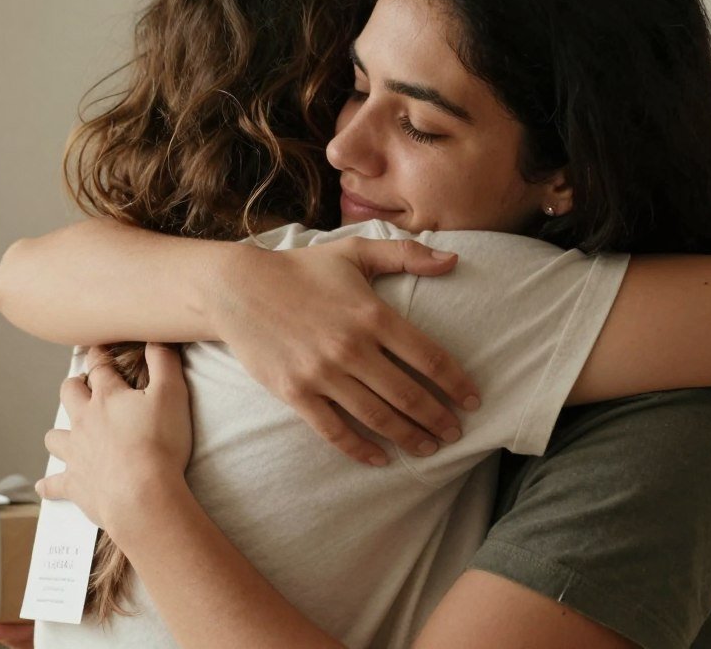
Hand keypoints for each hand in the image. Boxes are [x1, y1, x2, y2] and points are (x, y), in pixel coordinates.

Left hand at [36, 344, 191, 529]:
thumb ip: (164, 362)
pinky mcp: (75, 484)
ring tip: (70, 434)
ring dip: (61, 433)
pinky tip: (44, 485)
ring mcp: (76, 453)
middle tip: (84, 387)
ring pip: (56, 436)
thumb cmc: (160, 443)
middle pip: (69, 395)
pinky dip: (49, 484)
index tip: (100, 349)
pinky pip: (54, 483)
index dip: (100, 356)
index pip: (100, 367)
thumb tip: (156, 338)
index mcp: (107, 398)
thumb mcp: (172, 394)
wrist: (142, 494)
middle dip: (74, 387)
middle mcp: (85, 421)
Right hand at [219, 237, 480, 465]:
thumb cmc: (302, 269)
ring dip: (408, 437)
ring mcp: (322, 373)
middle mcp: (351, 347)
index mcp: (372, 314)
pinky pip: (335, 430)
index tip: (473, 400)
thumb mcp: (355, 252)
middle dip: (438, 418)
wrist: (237, 288)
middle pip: (408, 394)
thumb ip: (407, 255)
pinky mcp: (295, 393)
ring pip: (377, 417)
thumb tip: (454, 259)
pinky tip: (381, 459)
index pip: (428, 357)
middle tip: (456, 433)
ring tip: (428, 449)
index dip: (456, 383)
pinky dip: (361, 449)